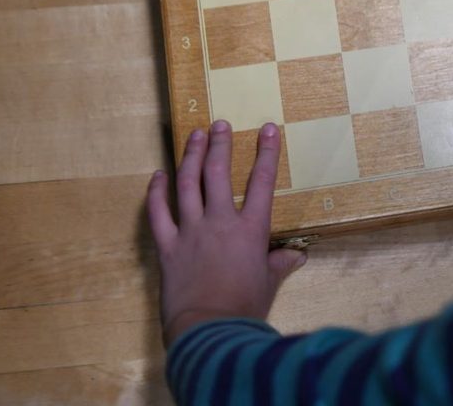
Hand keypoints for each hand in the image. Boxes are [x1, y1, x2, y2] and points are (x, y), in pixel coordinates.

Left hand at [146, 120, 305, 346]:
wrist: (209, 330)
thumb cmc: (245, 308)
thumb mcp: (269, 283)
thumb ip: (280, 264)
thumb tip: (295, 255)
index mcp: (250, 229)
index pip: (262, 182)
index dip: (266, 153)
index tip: (268, 129)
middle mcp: (220, 222)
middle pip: (218, 174)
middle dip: (220, 145)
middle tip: (220, 124)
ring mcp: (191, 232)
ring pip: (187, 185)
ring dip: (191, 157)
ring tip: (194, 136)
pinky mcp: (168, 247)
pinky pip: (158, 214)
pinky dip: (156, 193)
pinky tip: (158, 176)